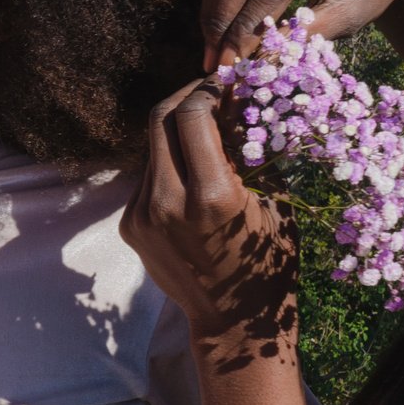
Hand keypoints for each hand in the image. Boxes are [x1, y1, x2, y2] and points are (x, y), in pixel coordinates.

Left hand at [122, 78, 298, 350]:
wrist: (232, 323)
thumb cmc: (268, 261)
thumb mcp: (273, 202)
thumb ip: (250, 152)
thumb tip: (238, 101)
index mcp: (211, 197)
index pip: (191, 115)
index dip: (207, 89)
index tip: (225, 81)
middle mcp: (168, 203)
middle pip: (160, 120)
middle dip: (186, 97)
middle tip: (210, 90)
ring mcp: (142, 216)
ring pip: (152, 147)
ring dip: (176, 129)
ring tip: (206, 126)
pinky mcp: (130, 226)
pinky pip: (147, 177)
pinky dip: (170, 162)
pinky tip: (193, 168)